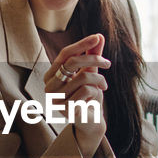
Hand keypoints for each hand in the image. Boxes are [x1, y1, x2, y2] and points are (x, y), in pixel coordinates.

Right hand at [45, 34, 108, 157]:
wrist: (90, 121)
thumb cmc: (88, 95)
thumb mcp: (90, 72)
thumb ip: (92, 55)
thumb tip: (99, 36)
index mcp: (51, 75)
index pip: (65, 54)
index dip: (81, 44)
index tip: (97, 37)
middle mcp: (49, 86)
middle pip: (72, 62)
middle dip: (94, 59)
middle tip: (108, 63)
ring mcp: (56, 99)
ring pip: (83, 77)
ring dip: (99, 79)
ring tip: (104, 86)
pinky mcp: (66, 110)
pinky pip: (86, 91)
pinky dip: (96, 91)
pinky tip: (96, 98)